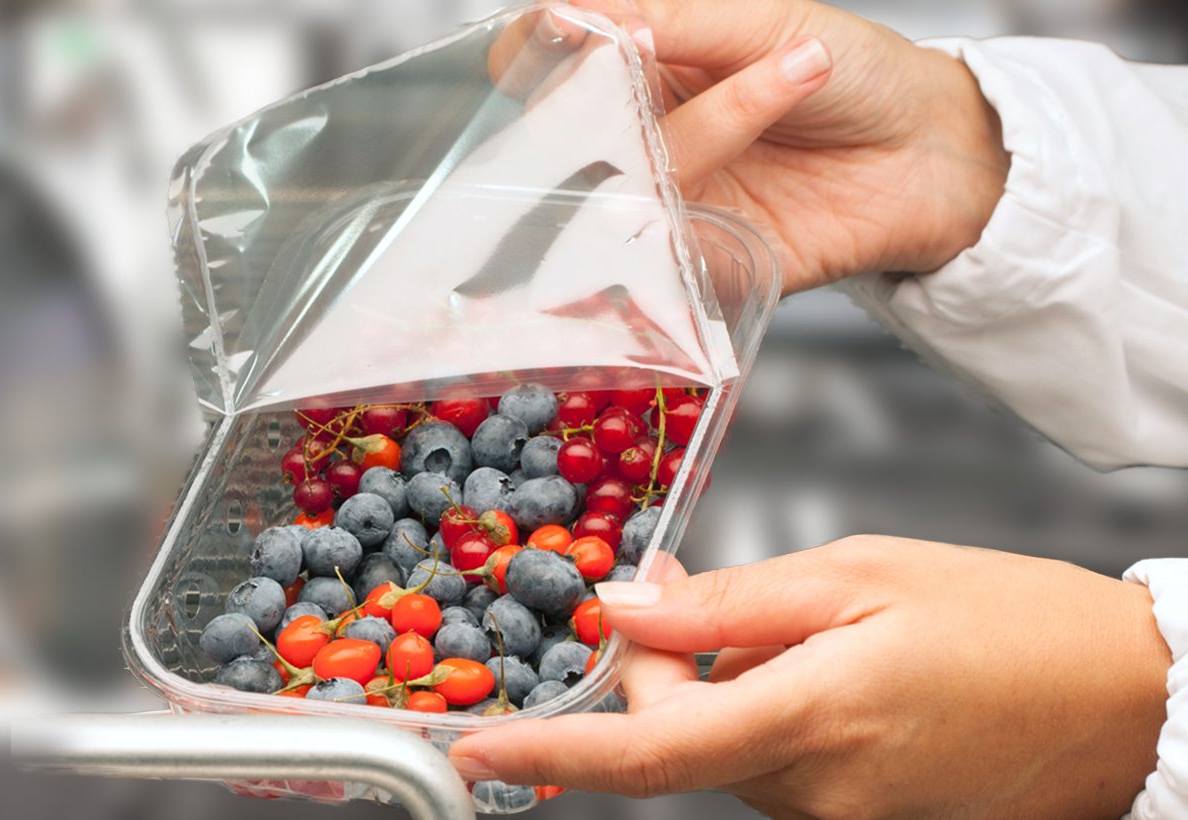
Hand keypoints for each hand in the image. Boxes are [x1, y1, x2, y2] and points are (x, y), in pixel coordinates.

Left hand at [450, 537, 1170, 817]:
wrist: (1127, 704)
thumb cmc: (1011, 624)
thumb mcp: (860, 574)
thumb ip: (728, 605)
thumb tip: (623, 606)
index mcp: (813, 718)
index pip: (648, 751)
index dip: (552, 753)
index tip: (475, 752)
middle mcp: (816, 790)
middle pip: (673, 736)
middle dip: (654, 664)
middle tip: (684, 584)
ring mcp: (837, 818)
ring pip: (718, 750)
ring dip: (713, 686)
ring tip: (798, 628)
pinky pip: (769, 767)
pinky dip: (758, 713)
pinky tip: (815, 669)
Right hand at [495, 0, 1011, 294]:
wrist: (932, 153)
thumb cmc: (854, 76)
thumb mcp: (760, 19)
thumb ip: (663, 18)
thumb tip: (565, 13)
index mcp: (632, 66)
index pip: (532, 62)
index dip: (532, 51)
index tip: (569, 32)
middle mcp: (631, 135)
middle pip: (555, 130)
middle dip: (602, 96)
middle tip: (658, 55)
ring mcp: (657, 199)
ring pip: (622, 177)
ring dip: (713, 119)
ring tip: (798, 68)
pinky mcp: (693, 260)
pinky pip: (665, 241)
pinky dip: (726, 177)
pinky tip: (780, 129)